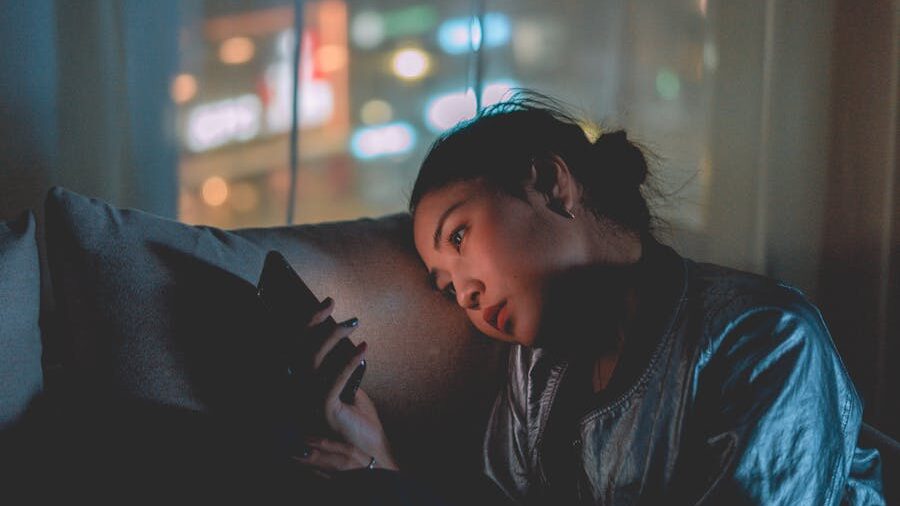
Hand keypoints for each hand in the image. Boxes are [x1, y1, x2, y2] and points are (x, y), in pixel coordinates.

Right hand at [297, 298, 398, 471]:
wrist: (370, 454)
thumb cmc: (360, 424)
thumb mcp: (349, 391)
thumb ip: (341, 372)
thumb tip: (345, 345)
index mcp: (302, 389)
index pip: (297, 350)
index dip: (309, 325)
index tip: (326, 305)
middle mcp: (299, 395)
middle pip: (299, 351)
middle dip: (315, 323)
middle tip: (333, 304)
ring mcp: (308, 404)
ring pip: (313, 361)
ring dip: (333, 337)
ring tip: (353, 323)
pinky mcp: (323, 412)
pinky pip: (333, 380)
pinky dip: (348, 362)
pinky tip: (363, 349)